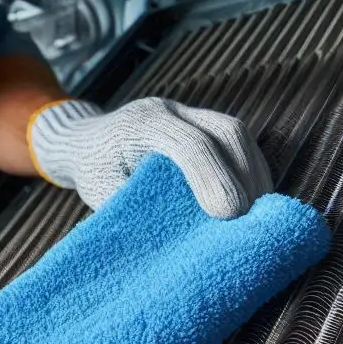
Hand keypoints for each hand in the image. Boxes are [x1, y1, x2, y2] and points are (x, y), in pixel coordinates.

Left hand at [29, 97, 272, 217]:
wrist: (83, 142)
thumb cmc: (92, 172)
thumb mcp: (104, 193)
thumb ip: (140, 206)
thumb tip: (183, 233)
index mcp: (139, 124)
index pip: (189, 145)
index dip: (213, 178)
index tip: (228, 216)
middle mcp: (167, 110)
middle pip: (224, 130)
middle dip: (244, 175)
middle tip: (251, 219)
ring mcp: (186, 112)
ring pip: (236, 133)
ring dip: (253, 173)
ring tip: (259, 213)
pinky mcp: (200, 122)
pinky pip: (235, 140)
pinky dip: (248, 169)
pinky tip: (253, 198)